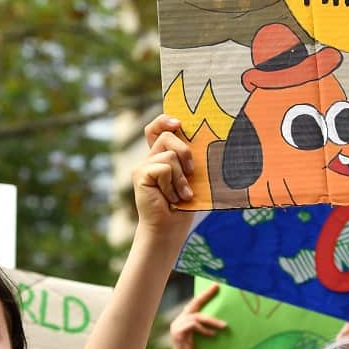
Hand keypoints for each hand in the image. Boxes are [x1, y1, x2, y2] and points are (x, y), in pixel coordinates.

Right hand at [135, 114, 197, 240]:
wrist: (169, 228)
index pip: (157, 128)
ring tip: (180, 194)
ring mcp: (143, 166)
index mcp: (162, 156)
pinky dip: (172, 185)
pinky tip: (170, 198)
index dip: (164, 120)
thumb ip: (191, 159)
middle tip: (191, 172)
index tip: (178, 123)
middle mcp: (150, 158)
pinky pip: (164, 169)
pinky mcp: (140, 174)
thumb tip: (207, 140)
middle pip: (168, 136)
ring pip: (170, 156)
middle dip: (185, 152)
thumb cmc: (185, 204)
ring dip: (181, 178)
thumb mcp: (192, 177)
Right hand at [170, 283, 226, 348]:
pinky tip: (212, 335)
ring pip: (196, 316)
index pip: (195, 303)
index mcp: (184, 319)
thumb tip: (225, 318)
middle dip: (205, 295)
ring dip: (212, 320)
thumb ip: (207, 325)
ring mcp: (176, 327)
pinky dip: (204, 329)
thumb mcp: (204, 336)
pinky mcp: (177, 334)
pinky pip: (193, 326)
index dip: (205, 294)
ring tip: (224, 326)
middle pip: (193, 304)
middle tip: (217, 288)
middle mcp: (178, 321)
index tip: (216, 285)